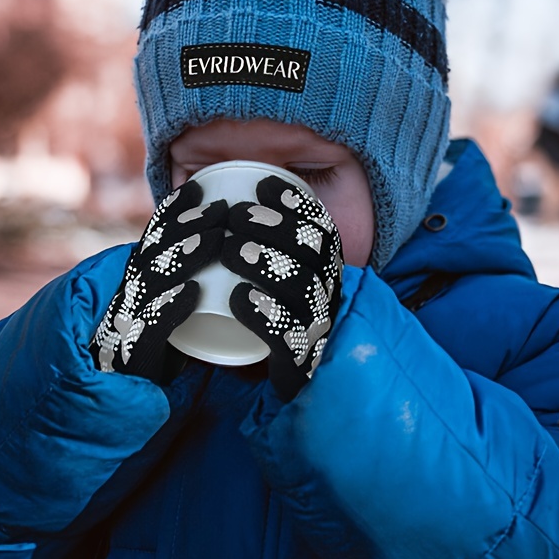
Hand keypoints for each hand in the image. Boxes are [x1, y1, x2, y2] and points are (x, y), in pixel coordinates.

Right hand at [89, 181, 226, 381]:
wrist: (130, 405)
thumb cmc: (159, 352)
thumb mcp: (165, 310)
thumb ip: (179, 281)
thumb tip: (221, 243)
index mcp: (134, 288)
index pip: (150, 243)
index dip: (173, 213)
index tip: (200, 188)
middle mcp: (125, 304)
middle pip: (149, 257)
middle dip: (184, 227)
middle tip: (220, 208)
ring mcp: (125, 332)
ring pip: (147, 287)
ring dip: (181, 258)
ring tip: (213, 238)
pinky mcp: (134, 364)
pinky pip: (147, 334)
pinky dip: (168, 310)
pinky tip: (192, 293)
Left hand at [222, 175, 342, 400]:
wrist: (274, 374)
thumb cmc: (264, 312)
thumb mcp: (270, 269)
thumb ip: (260, 233)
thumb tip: (237, 184)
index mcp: (323, 272)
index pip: (322, 231)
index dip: (297, 205)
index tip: (262, 186)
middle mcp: (327, 298)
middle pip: (315, 255)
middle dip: (276, 228)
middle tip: (235, 217)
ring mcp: (315, 330)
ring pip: (304, 291)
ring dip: (267, 264)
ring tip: (231, 251)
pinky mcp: (298, 364)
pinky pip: (289, 338)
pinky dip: (264, 314)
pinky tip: (238, 297)